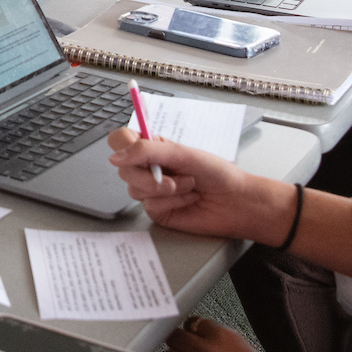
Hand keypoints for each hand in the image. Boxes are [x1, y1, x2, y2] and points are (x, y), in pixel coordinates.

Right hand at [108, 126, 296, 243]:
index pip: (122, 140)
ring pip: (134, 189)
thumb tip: (116, 156)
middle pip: (123, 168)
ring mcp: (151, 191)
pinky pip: (150, 205)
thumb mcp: (182, 153)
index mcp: (154, 149)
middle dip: (148, 174)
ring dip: (167, 188)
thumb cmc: (218, 174)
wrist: (236, 202)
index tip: (134, 148)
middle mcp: (149, 169)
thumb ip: (146, 151)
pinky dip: (173, 201)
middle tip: (171, 176)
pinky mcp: (157, 210)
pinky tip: (188, 200)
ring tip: (189, 186)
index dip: (122, 143)